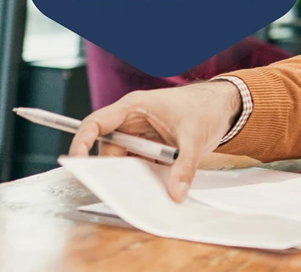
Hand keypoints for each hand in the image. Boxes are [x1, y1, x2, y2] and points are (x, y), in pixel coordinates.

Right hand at [68, 81, 241, 201]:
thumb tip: (176, 193)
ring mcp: (140, 136)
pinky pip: (140, 165)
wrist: (224, 105)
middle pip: (109, 149)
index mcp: (134, 107)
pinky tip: (156, 185)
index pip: (96, 123)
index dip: (82, 141)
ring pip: (125, 161)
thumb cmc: (205, 108)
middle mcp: (132, 121)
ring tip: (145, 188)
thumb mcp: (195, 138)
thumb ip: (185, 166)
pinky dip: (145, 176)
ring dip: (133, 175)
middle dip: (114, 169)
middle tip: (121, 188)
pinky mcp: (150, 148)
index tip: (76, 162)